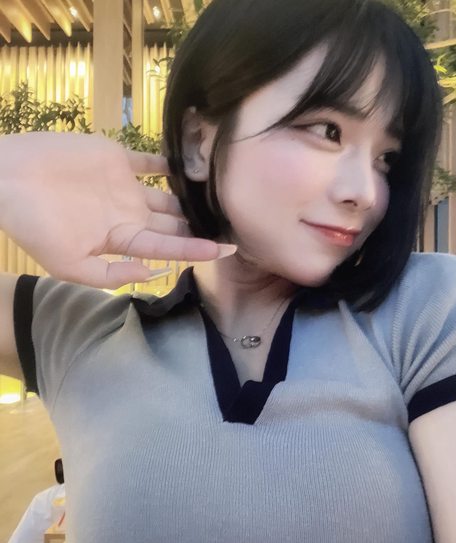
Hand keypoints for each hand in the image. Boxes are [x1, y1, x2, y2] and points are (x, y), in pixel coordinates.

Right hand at [0, 132, 234, 287]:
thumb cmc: (34, 225)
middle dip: (202, 225)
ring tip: (225, 195)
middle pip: (174, 223)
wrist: (7, 178)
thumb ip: (112, 273)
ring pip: (169, 194)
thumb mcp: (70, 265)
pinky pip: (152, 161)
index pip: (168, 247)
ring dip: (193, 197)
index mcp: (121, 239)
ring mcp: (125, 186)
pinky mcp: (117, 159)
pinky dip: (173, 162)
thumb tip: (154, 273)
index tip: (229, 248)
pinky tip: (198, 162)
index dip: (198, 248)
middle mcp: (129, 215)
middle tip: (237, 221)